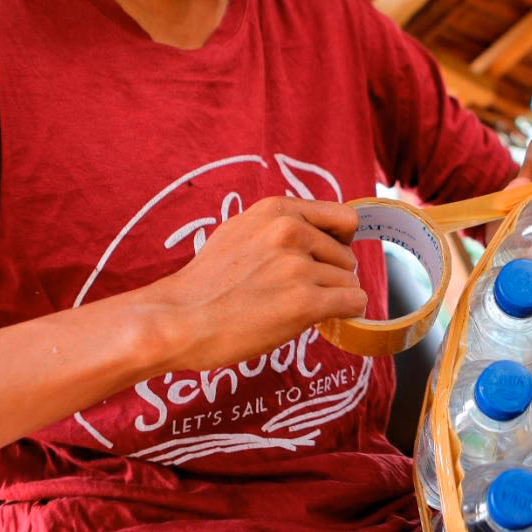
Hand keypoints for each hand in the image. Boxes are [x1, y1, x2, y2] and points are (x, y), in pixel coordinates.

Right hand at [136, 196, 366, 371]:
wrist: (177, 320)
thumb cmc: (203, 284)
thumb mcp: (238, 231)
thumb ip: (277, 227)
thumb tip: (313, 231)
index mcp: (276, 211)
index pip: (343, 217)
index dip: (340, 241)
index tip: (328, 258)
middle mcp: (290, 232)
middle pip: (346, 256)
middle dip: (331, 276)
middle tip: (298, 292)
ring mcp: (298, 268)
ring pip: (349, 282)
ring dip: (332, 299)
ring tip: (297, 308)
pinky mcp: (304, 303)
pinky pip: (354, 303)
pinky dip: (345, 314)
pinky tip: (322, 320)